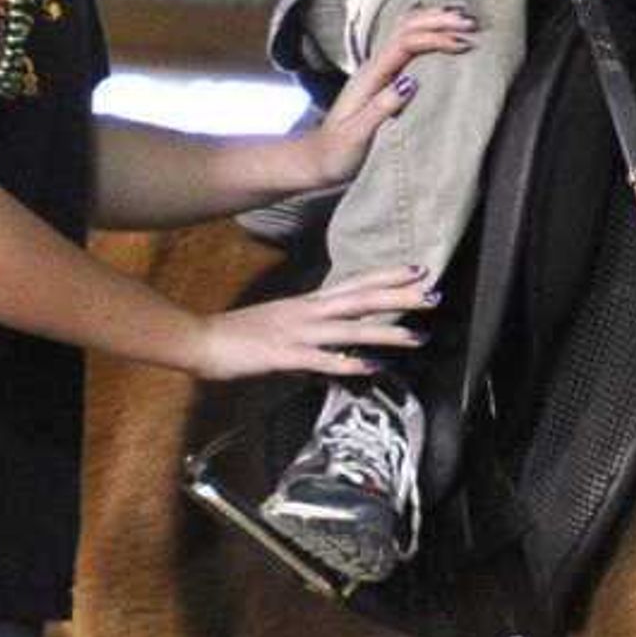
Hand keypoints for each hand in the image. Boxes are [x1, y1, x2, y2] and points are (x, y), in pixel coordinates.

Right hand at [188, 266, 436, 381]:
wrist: (202, 339)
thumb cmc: (241, 333)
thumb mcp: (283, 321)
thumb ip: (313, 324)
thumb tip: (339, 336)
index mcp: (308, 302)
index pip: (356, 283)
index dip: (387, 276)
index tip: (418, 268)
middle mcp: (308, 312)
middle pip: (362, 299)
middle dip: (399, 296)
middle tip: (434, 293)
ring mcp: (298, 333)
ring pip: (350, 329)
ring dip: (386, 332)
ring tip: (418, 335)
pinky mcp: (286, 356)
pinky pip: (323, 360)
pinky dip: (349, 363)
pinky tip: (372, 368)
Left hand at [302, 6, 473, 185]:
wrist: (317, 159)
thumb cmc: (337, 152)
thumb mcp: (357, 135)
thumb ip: (381, 108)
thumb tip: (411, 82)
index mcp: (371, 77)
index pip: (405, 43)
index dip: (435, 38)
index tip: (464, 45)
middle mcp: (374, 66)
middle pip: (407, 26)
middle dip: (440, 19)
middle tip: (473, 23)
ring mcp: (379, 70)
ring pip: (406, 30)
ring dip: (435, 20)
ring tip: (465, 20)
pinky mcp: (385, 78)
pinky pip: (408, 44)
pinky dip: (429, 32)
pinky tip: (443, 32)